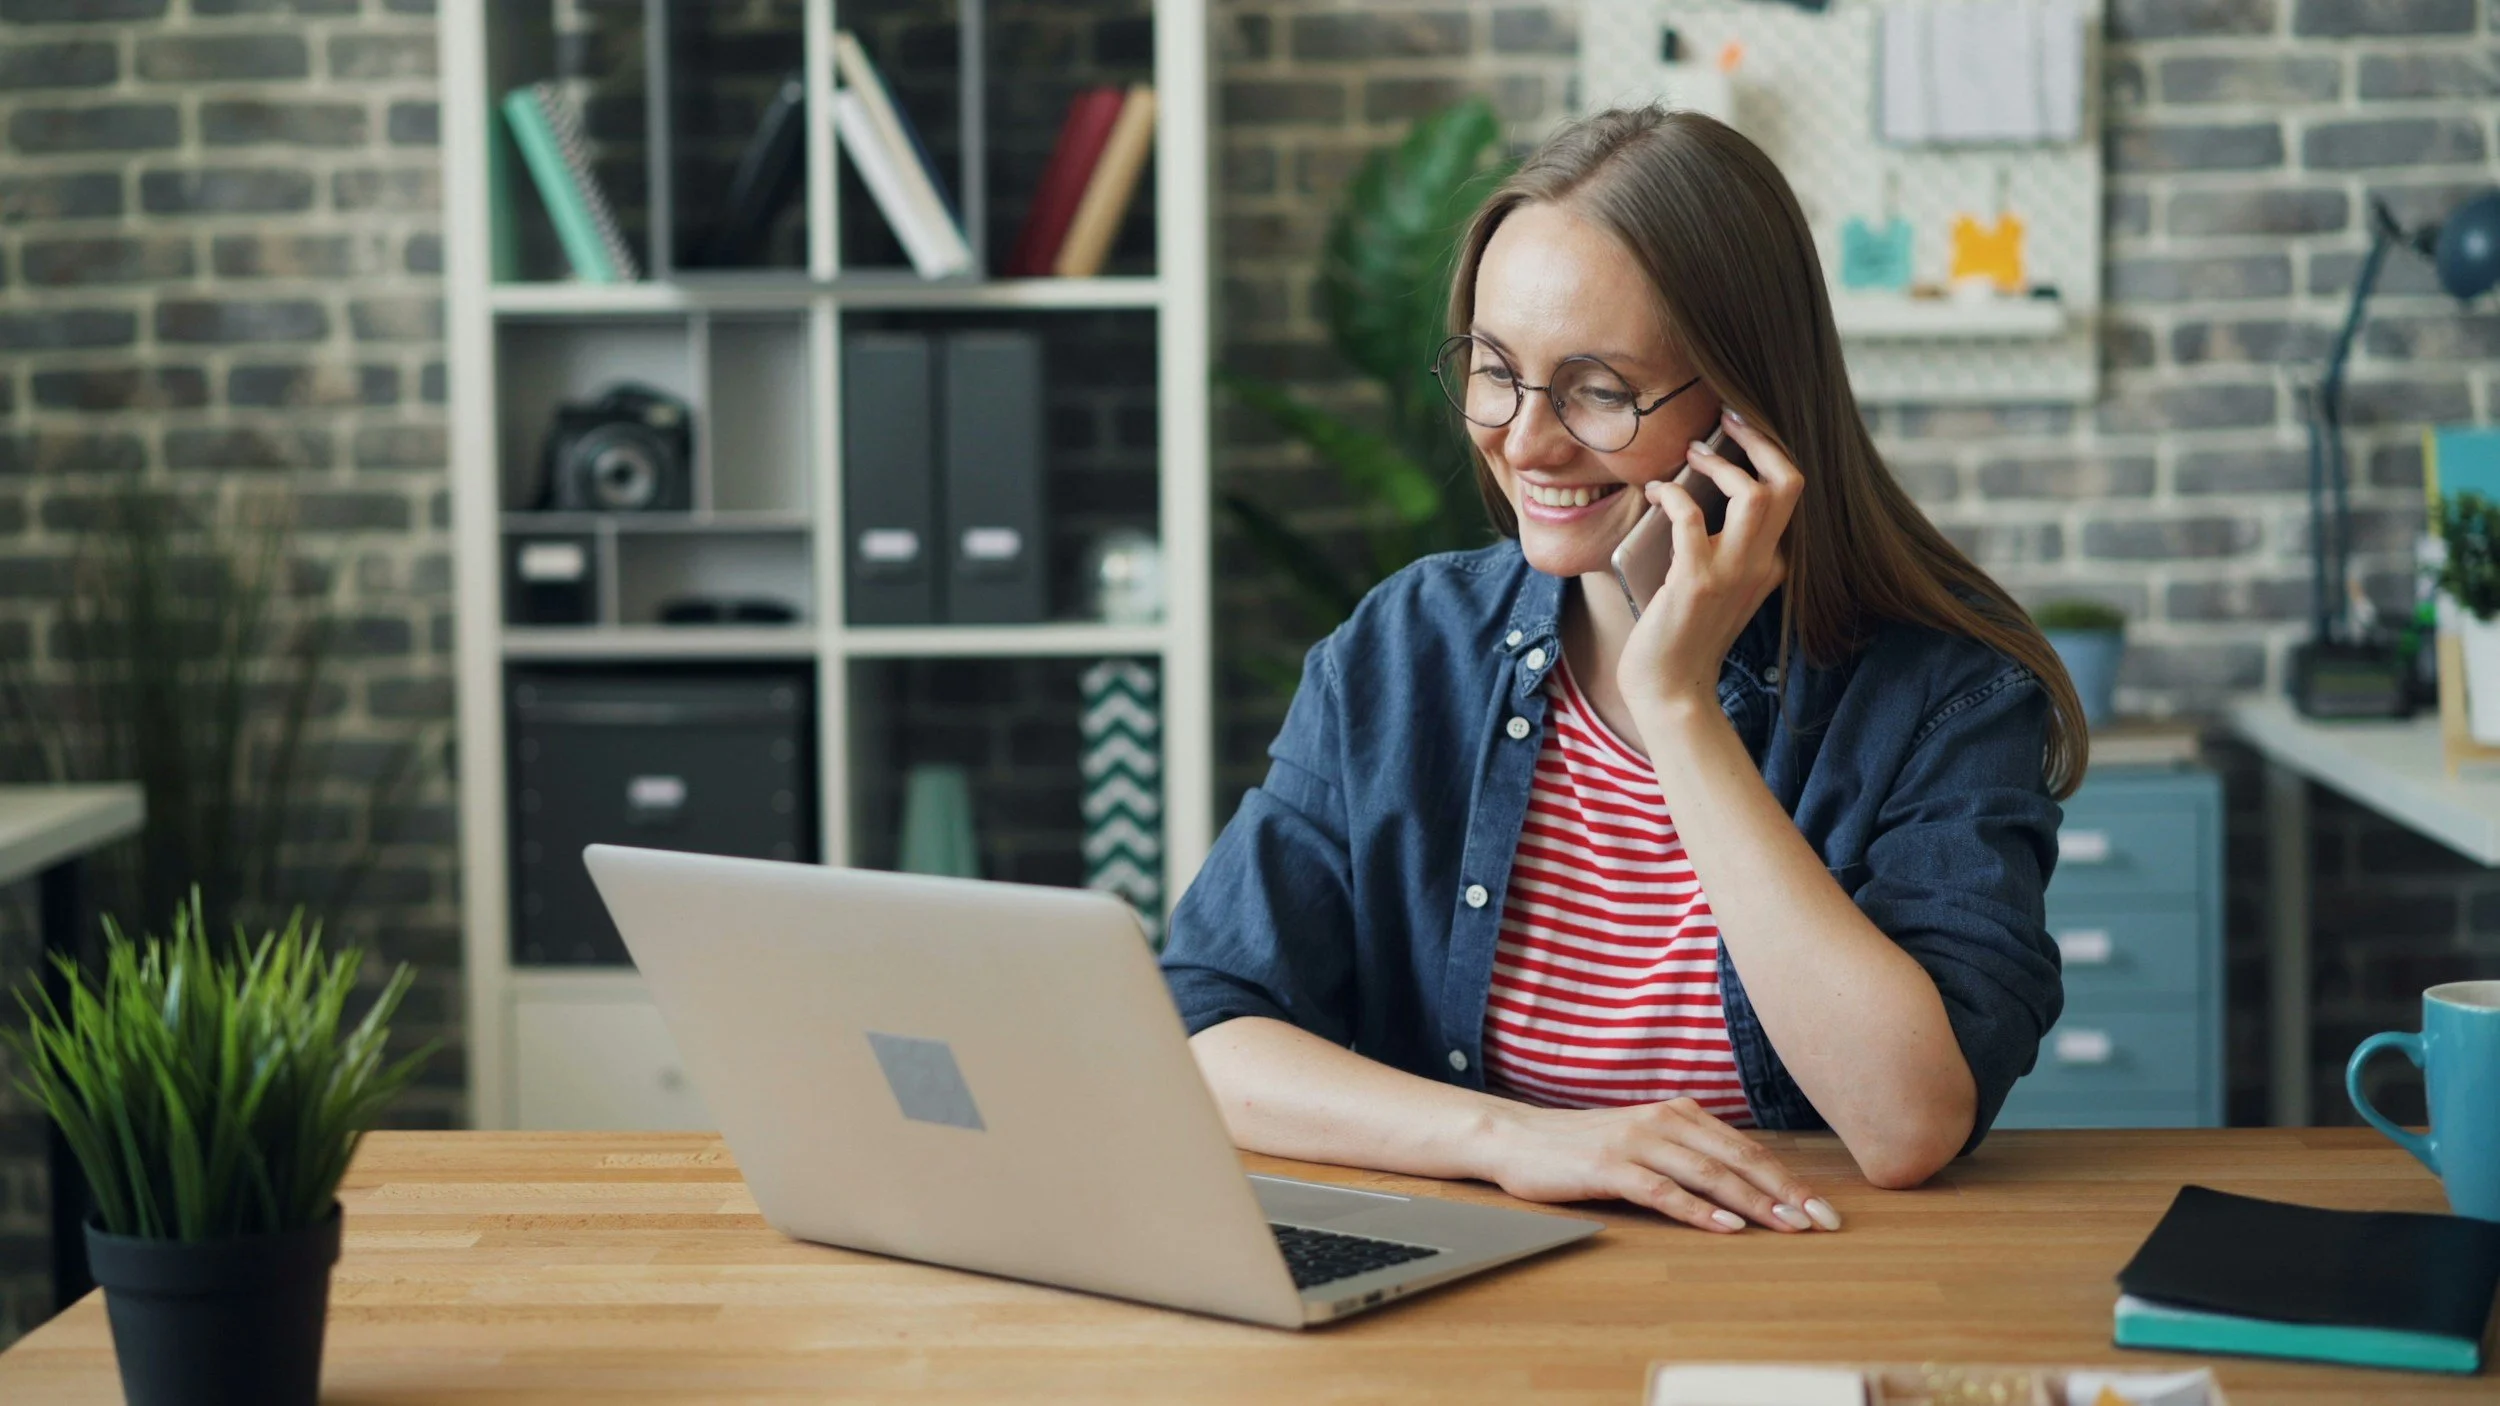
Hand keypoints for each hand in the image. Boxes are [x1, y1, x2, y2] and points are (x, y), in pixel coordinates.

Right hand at [1480, 1095, 1839, 1233]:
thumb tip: (1744, 1185)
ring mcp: (1636, 1141)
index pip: (1748, 1150)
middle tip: (1823, 1222)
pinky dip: (1698, 1210)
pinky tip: (1725, 1227)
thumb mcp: (1644, 1140)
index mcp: (1679, 1113)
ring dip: (1753, 1202)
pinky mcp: (1609, 1166)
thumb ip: (1688, 1153)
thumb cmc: (1583, 1146)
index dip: (1790, 1179)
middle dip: (1787, 1192)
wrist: (1517, 1138)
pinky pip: (1663, 1190)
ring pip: (1708, 1174)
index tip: (1823, 1209)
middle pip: (1739, 1160)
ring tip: (1787, 1226)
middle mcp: (1663, 1120)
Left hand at [1620, 408, 1803, 713]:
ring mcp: (1734, 572)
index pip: (1790, 492)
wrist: (1671, 690)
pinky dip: (1672, 492)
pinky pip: (1691, 516)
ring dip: (1719, 461)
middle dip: (1758, 439)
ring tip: (1690, 451)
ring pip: (1756, 493)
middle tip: (1725, 419)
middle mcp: (1764, 564)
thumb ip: (1716, 543)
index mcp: (1773, 563)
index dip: (1768, 452)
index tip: (1739, 428)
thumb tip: (1691, 485)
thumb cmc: (1681, 634)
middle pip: (1788, 482)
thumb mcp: (1713, 583)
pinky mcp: (1697, 580)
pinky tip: (1656, 490)